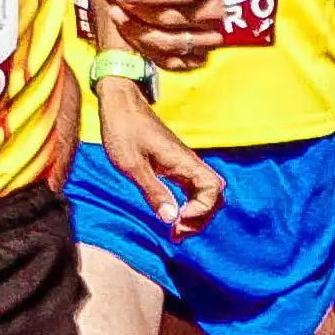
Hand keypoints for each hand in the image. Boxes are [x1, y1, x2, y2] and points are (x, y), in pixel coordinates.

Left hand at [98, 84, 222, 232]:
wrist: (120, 101)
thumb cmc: (123, 129)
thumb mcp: (131, 165)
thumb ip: (153, 191)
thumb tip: (171, 219)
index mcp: (184, 161)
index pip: (213, 190)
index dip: (200, 211)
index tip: (176, 220)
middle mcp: (189, 162)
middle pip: (214, 194)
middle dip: (201, 218)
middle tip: (177, 233)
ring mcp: (183, 162)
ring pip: (205, 192)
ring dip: (195, 213)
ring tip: (175, 230)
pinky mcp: (175, 163)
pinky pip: (192, 187)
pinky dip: (188, 204)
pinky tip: (172, 213)